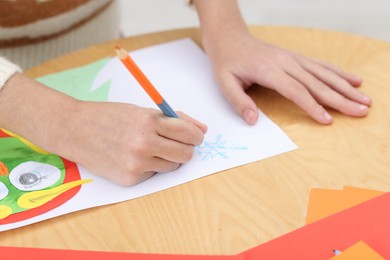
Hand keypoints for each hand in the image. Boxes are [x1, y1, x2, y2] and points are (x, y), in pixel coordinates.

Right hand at [59, 102, 206, 185]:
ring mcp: (136, 164)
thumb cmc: (110, 116)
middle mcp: (144, 144)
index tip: (195, 136)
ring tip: (151, 148)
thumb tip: (203, 129)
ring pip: (172, 167)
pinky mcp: (130, 179)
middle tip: (176, 144)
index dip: (196, 136)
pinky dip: (150, 167)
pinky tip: (134, 157)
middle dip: (186, 149)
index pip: (189, 133)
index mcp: (149, 121)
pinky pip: (154, 175)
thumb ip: (175, 119)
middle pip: (185, 155)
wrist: (75, 129)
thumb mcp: (143, 111)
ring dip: (168, 158)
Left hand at [206, 34, 371, 124]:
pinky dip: (339, 73)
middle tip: (361, 111)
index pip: (296, 91)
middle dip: (340, 98)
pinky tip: (354, 80)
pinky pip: (321, 65)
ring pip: (324, 73)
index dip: (312, 106)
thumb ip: (238, 101)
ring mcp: (293, 58)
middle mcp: (286, 62)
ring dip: (346, 86)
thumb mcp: (224, 83)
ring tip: (365, 99)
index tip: (328, 119)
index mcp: (269, 71)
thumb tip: (253, 120)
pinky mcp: (296, 57)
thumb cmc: (227, 62)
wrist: (230, 39)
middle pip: (317, 83)